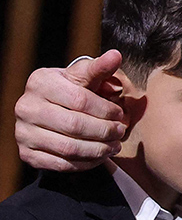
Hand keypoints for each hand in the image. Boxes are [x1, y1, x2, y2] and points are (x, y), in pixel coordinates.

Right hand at [14, 49, 127, 171]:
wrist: (50, 108)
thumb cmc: (73, 89)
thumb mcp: (84, 75)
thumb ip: (100, 67)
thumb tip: (116, 55)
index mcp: (40, 82)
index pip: (80, 100)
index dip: (105, 110)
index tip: (120, 114)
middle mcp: (26, 107)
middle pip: (74, 125)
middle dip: (104, 131)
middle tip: (121, 132)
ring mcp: (23, 132)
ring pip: (68, 148)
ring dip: (98, 150)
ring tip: (114, 146)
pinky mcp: (26, 154)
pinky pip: (60, 164)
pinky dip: (85, 163)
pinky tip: (100, 156)